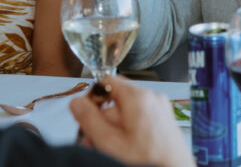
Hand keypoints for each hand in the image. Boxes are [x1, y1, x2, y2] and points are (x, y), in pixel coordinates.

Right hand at [71, 75, 192, 166]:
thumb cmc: (146, 161)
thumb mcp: (109, 142)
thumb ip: (89, 120)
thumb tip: (76, 102)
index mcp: (139, 97)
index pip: (107, 82)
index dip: (92, 98)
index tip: (85, 116)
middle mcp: (152, 98)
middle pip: (115, 101)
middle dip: (101, 122)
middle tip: (93, 143)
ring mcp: (160, 109)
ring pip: (127, 113)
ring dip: (113, 130)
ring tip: (108, 151)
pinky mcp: (164, 121)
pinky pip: (140, 120)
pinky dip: (128, 132)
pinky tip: (124, 150)